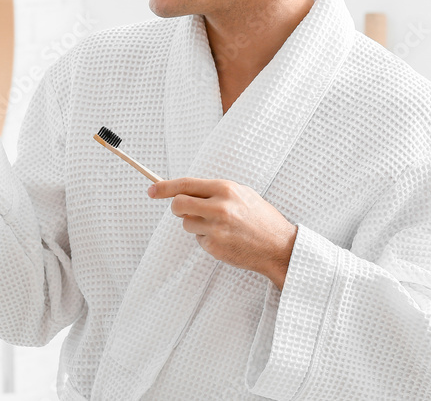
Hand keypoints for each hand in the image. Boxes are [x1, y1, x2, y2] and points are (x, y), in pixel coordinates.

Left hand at [148, 177, 297, 289]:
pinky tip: (224, 238)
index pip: (186, 184)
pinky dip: (206, 239)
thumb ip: (214, 191)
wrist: (279, 246)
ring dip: (195, 225)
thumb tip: (186, 190)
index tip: (152, 189)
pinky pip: (198, 240)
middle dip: (177, 207)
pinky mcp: (215, 247)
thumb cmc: (260, 218)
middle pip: (178, 204)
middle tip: (186, 210)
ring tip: (218, 226)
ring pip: (186, 224)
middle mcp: (219, 207)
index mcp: (225, 189)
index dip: (164, 186)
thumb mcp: (241, 194)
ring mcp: (216, 229)